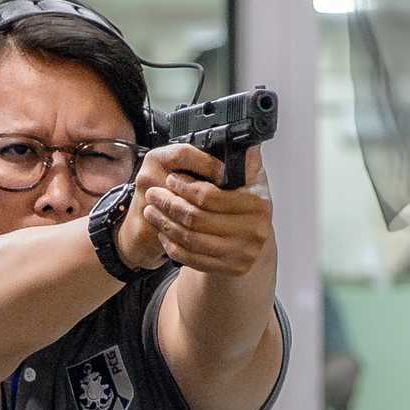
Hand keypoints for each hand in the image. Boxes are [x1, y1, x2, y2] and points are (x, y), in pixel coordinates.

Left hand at [135, 143, 273, 276]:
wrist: (254, 244)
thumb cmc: (247, 208)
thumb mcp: (252, 182)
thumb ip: (245, 163)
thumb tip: (246, 139)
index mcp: (258, 205)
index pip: (211, 196)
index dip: (186, 187)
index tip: (171, 179)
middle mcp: (253, 231)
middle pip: (197, 218)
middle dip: (170, 204)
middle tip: (153, 194)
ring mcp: (241, 253)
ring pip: (191, 238)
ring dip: (166, 224)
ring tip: (152, 210)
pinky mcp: (228, 269)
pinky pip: (191, 258)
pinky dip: (173, 245)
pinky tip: (163, 232)